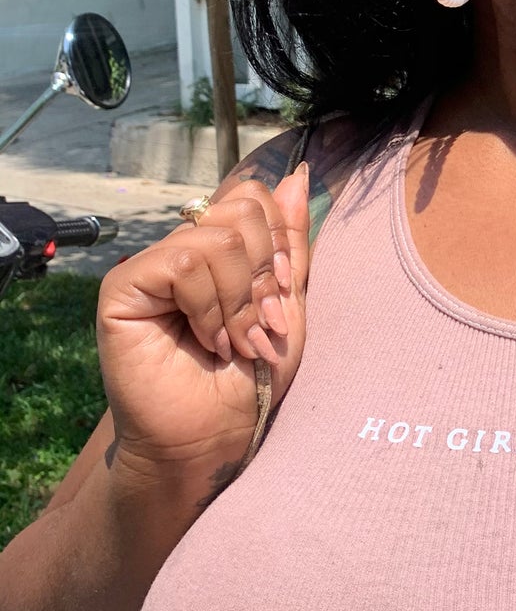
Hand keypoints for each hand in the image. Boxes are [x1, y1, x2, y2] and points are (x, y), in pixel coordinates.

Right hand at [97, 165, 310, 482]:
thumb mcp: (285, 304)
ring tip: (230, 344)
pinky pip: (181, 262)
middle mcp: (182, 248)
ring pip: (217, 239)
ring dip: (237, 304)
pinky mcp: (123, 287)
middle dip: (261, 279)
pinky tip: (206, 341)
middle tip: (256, 329)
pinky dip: (208, 307)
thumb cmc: (248, 379)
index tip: (278, 300)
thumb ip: (289, 242)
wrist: (213, 437)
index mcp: (218, 248)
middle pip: (242, 211)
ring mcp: (151, 265)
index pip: (256, 199)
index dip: (278, 246)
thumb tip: (298, 173)